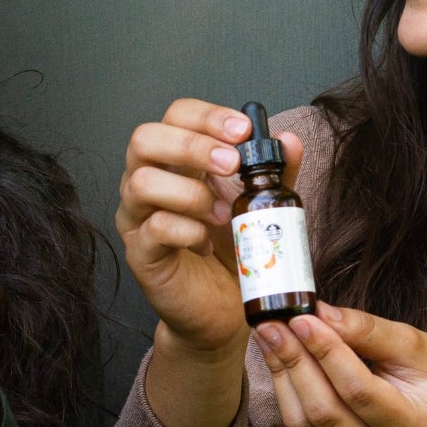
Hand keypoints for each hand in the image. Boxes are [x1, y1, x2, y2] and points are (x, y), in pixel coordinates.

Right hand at [115, 98, 304, 357]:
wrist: (222, 310)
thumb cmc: (232, 251)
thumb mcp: (260, 206)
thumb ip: (274, 173)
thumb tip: (289, 140)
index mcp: (174, 160)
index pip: (175, 116)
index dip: (207, 116)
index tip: (243, 131)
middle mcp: (146, 181)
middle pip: (144, 139)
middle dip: (193, 145)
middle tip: (232, 164)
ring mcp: (137, 217)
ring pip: (141, 182)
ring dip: (191, 192)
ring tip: (224, 215)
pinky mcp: (139, 254)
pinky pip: (152, 229)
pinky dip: (187, 230)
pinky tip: (208, 242)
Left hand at [256, 303, 426, 426]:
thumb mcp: (415, 345)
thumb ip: (369, 330)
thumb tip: (321, 313)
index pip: (359, 390)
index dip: (326, 353)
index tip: (301, 318)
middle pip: (326, 411)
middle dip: (294, 362)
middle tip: (272, 324)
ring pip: (306, 424)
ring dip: (283, 376)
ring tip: (270, 335)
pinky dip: (287, 391)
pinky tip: (281, 359)